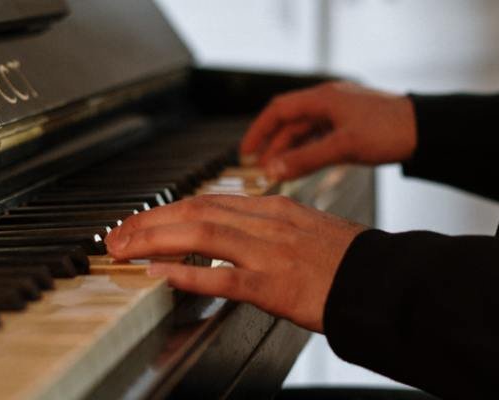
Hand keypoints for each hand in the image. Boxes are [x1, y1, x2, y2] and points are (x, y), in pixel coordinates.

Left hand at [104, 194, 366, 331]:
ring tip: (124, 251)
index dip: (166, 210)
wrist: (384, 281)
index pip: (207, 201)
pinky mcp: (276, 285)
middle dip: (148, 222)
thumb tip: (231, 238)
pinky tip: (161, 275)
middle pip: (195, 211)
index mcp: (274, 208)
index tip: (138, 221)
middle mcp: (268, 222)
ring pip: (202, 235)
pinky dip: (188, 273)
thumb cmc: (348, 263)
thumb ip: (269, 229)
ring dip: (155, 241)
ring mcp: (271, 252)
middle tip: (115, 237)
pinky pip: (224, 275)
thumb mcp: (307, 231)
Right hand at [241, 82, 416, 180]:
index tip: (245, 151)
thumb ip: (305, 159)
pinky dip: (309, 152)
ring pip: (306, 132)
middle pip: (291, 122)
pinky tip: (302, 167)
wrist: (426, 131)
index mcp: (324, 98)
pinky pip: (321, 138)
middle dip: (273, 145)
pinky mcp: (352, 128)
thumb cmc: (390, 131)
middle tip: (260, 168)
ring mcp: (341, 114)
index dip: (258, 130)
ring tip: (277, 172)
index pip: (279, 110)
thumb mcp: (343, 147)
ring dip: (290, 151)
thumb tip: (272, 170)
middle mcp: (329, 102)